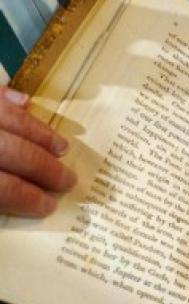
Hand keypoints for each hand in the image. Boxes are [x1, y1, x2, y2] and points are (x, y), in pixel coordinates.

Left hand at [0, 86, 75, 216]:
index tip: (48, 206)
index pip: (6, 188)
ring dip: (38, 133)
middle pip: (13, 152)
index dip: (29, 198)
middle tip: (66, 180)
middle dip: (45, 167)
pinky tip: (24, 101)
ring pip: (7, 118)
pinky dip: (7, 96)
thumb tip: (13, 201)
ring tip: (60, 146)